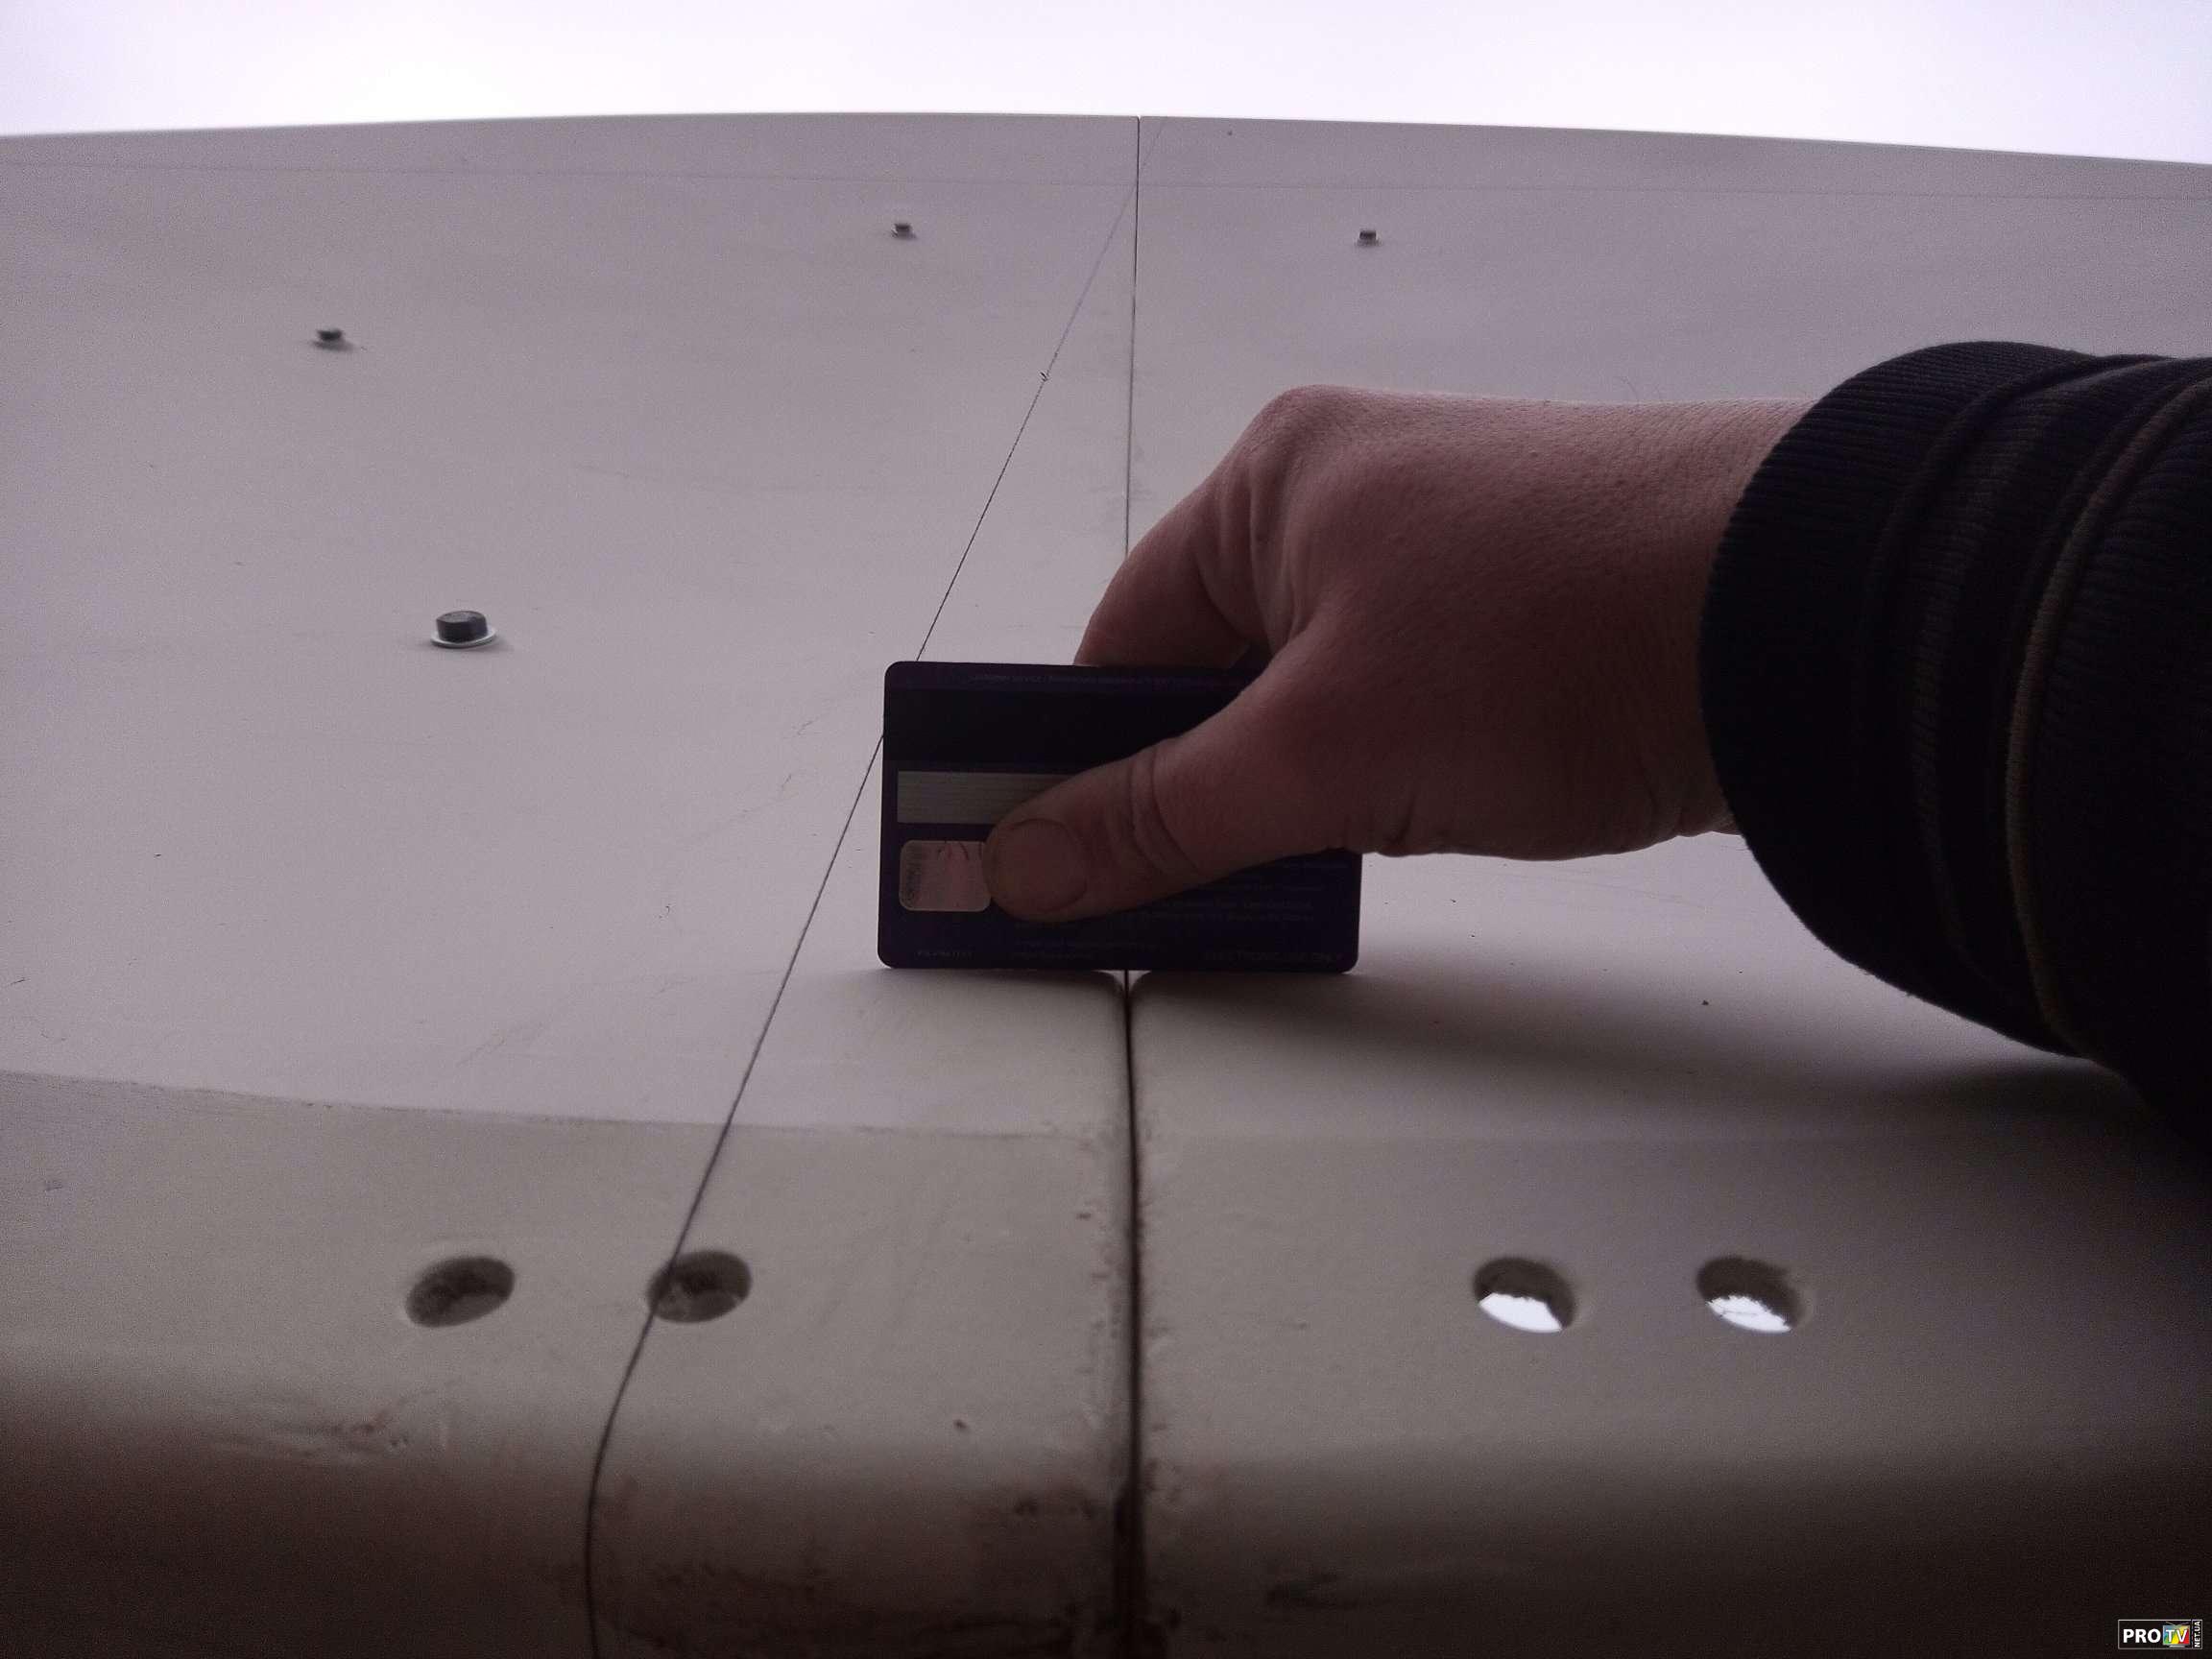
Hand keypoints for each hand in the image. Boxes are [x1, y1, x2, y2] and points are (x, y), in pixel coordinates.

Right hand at [983, 385, 1808, 919]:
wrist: (1813, 619)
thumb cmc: (1553, 633)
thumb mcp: (1319, 749)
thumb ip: (1161, 817)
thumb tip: (1022, 864)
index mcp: (1273, 483)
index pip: (1119, 643)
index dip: (1075, 766)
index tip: (1049, 868)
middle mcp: (1356, 499)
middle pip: (1213, 675)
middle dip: (1197, 792)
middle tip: (1187, 898)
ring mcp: (1454, 555)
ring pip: (1314, 702)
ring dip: (1294, 797)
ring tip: (1313, 871)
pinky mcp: (1532, 615)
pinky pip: (1405, 708)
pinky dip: (1381, 781)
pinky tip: (1401, 836)